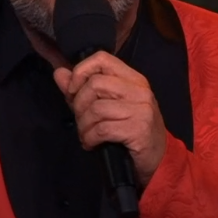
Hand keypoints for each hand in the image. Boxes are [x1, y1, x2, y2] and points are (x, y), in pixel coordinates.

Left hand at [53, 51, 166, 186]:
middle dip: (79, 104)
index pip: (101, 59)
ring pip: (96, 108)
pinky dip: (90, 138)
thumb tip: (59, 73)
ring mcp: (141, 109)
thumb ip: (82, 89)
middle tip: (81, 120)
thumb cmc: (132, 131)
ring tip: (86, 135)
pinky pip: (102, 129)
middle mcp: (139, 90)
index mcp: (133, 79)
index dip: (81, 72)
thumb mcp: (107, 107)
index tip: (73, 91)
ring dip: (83, 126)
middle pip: (95, 84)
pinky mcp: (138, 129)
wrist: (158, 159)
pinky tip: (91, 144)